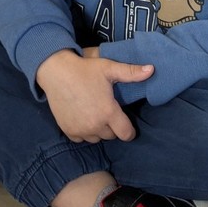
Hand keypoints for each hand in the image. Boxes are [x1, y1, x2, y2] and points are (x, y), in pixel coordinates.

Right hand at [36, 49, 152, 142]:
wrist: (55, 71)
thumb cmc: (84, 69)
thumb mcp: (109, 68)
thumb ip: (131, 72)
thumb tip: (152, 69)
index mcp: (108, 112)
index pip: (126, 134)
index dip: (129, 129)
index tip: (124, 122)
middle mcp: (95, 125)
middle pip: (111, 135)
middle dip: (111, 125)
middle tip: (105, 109)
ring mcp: (81, 130)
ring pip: (96, 138)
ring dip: (97, 129)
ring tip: (93, 112)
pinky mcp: (68, 131)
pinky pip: (81, 138)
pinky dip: (83, 131)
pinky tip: (81, 116)